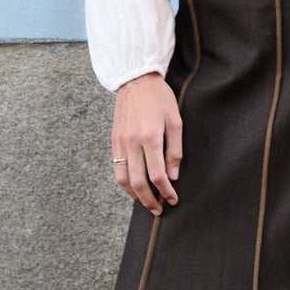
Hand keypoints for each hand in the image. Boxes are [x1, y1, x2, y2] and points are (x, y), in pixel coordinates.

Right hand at [112, 71, 182, 214]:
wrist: (135, 80)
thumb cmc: (159, 98)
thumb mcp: (175, 121)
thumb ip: (175, 150)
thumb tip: (173, 176)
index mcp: (150, 137)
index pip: (157, 175)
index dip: (166, 191)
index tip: (173, 199)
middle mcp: (132, 143)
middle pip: (138, 182)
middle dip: (149, 200)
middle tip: (159, 210)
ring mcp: (120, 143)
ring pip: (123, 180)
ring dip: (135, 196)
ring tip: (146, 203)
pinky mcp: (114, 141)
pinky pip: (117, 169)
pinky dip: (125, 183)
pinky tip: (134, 187)